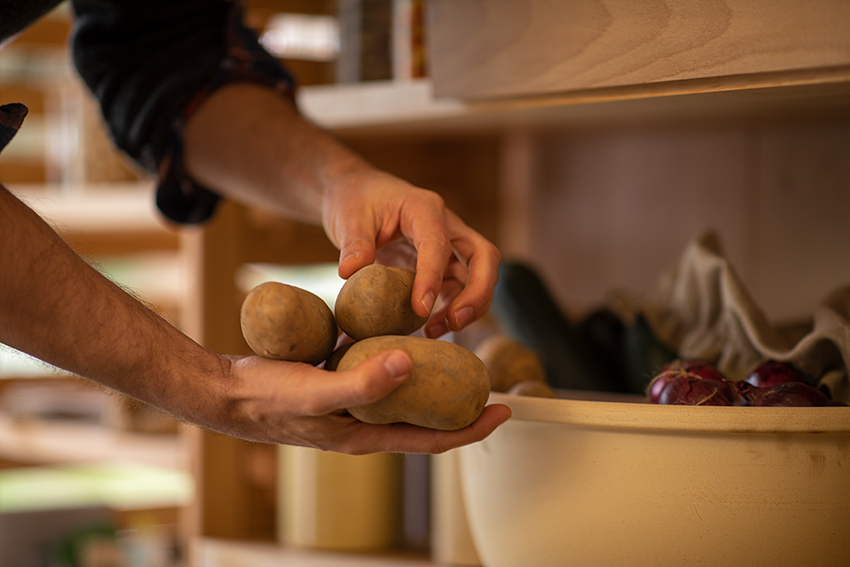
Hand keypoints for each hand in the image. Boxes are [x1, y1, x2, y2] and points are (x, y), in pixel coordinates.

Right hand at [216, 350, 510, 453]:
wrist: (228, 391)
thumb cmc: (269, 399)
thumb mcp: (316, 392)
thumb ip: (362, 383)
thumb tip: (411, 362)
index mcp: (367, 436)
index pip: (431, 440)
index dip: (470, 430)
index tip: (503, 411)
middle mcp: (365, 423)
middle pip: (424, 419)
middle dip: (459, 405)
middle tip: (487, 380)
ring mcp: (353, 402)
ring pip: (403, 393)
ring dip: (430, 377)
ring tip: (455, 353)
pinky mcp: (339, 380)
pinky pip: (378, 369)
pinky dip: (397, 355)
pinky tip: (405, 330)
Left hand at [323, 169, 500, 337]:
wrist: (357, 194)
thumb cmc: (356, 201)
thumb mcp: (349, 217)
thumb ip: (354, 243)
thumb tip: (350, 272)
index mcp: (424, 208)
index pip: (438, 244)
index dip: (432, 277)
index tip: (419, 309)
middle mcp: (446, 225)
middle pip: (483, 257)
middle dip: (478, 292)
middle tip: (456, 322)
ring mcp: (449, 245)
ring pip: (477, 277)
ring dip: (466, 307)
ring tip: (434, 332)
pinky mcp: (443, 264)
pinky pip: (458, 289)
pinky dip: (451, 310)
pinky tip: (429, 329)